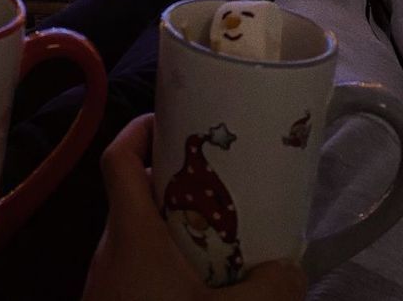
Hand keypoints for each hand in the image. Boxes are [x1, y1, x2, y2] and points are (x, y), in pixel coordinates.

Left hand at [82, 114, 305, 300]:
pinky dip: (168, 268)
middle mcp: (111, 249)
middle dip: (177, 184)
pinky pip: (138, 272)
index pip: (118, 159)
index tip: (173, 118)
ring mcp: (107, 283)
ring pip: (139, 237)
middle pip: (136, 196)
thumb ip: (268, 290)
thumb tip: (295, 269)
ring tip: (222, 237)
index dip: (140, 130)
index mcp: (131, 233)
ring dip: (176, 230)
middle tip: (221, 185)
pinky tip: (202, 289)